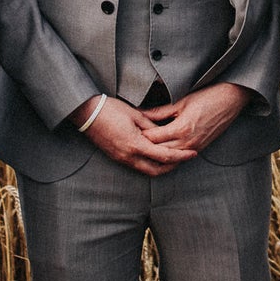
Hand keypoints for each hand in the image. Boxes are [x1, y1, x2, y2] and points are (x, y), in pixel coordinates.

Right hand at [73, 95, 198, 176]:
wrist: (86, 113)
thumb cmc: (110, 109)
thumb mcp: (136, 114)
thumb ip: (152, 126)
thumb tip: (165, 133)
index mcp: (135, 144)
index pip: (164, 156)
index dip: (181, 156)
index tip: (192, 154)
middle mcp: (129, 156)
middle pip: (156, 170)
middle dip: (172, 167)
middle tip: (184, 158)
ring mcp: (121, 159)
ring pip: (146, 170)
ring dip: (160, 167)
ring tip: (172, 157)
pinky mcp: (116, 157)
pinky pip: (137, 166)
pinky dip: (149, 163)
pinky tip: (155, 155)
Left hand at [142, 82, 251, 155]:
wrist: (231, 100)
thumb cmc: (208, 97)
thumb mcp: (181, 102)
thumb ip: (160, 111)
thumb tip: (141, 114)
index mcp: (181, 129)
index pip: (153, 138)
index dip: (140, 135)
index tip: (130, 131)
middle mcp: (187, 142)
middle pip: (158, 151)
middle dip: (145, 146)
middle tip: (132, 141)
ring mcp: (194, 147)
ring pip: (169, 158)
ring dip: (156, 153)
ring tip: (143, 148)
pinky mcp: (200, 148)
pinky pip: (179, 157)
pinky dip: (168, 156)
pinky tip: (160, 153)